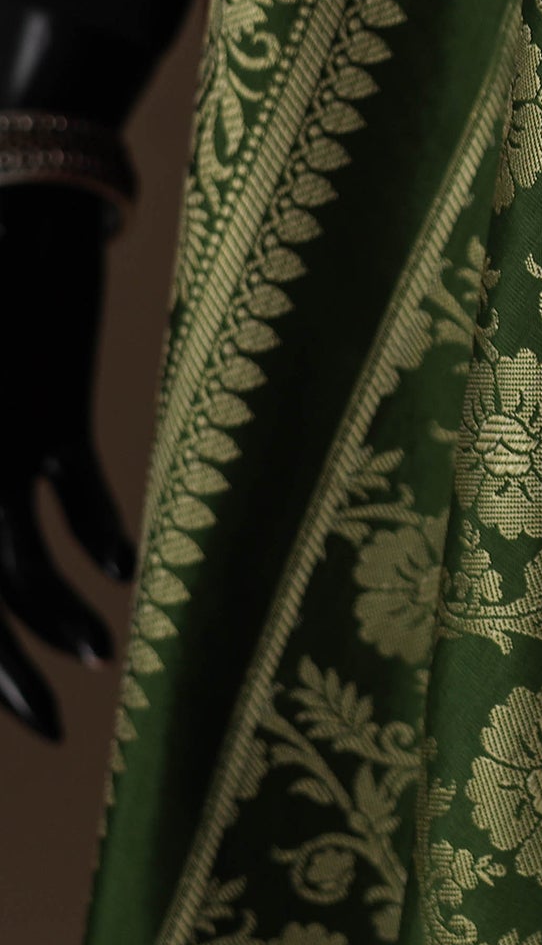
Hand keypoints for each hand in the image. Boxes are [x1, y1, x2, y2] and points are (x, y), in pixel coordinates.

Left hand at [0, 186, 132, 741]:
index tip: (27, 708)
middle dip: (10, 679)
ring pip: (24, 571)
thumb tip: (28, 560)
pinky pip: (82, 502)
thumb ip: (7, 476)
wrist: (10, 219)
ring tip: (99, 655)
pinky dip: (106, 543)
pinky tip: (128, 570)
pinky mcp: (48, 415)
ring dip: (64, 623)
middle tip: (53, 725)